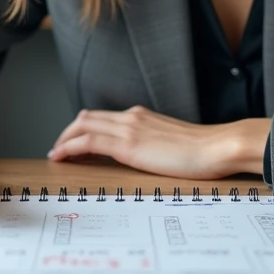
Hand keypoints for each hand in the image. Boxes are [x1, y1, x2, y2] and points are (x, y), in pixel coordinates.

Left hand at [48, 106, 270, 180]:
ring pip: (83, 126)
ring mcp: (129, 128)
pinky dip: (69, 147)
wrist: (217, 147)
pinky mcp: (128, 144)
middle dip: (67, 132)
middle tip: (59, 149)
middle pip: (87, 117)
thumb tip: (149, 156)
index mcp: (142, 116)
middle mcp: (132, 117)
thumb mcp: (173, 142)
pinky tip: (61, 157)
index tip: (73, 142)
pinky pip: (88, 142)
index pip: (103, 117)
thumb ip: (156, 143)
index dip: (83, 128)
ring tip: (56, 155)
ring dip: (64, 139)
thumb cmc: (204, 150)